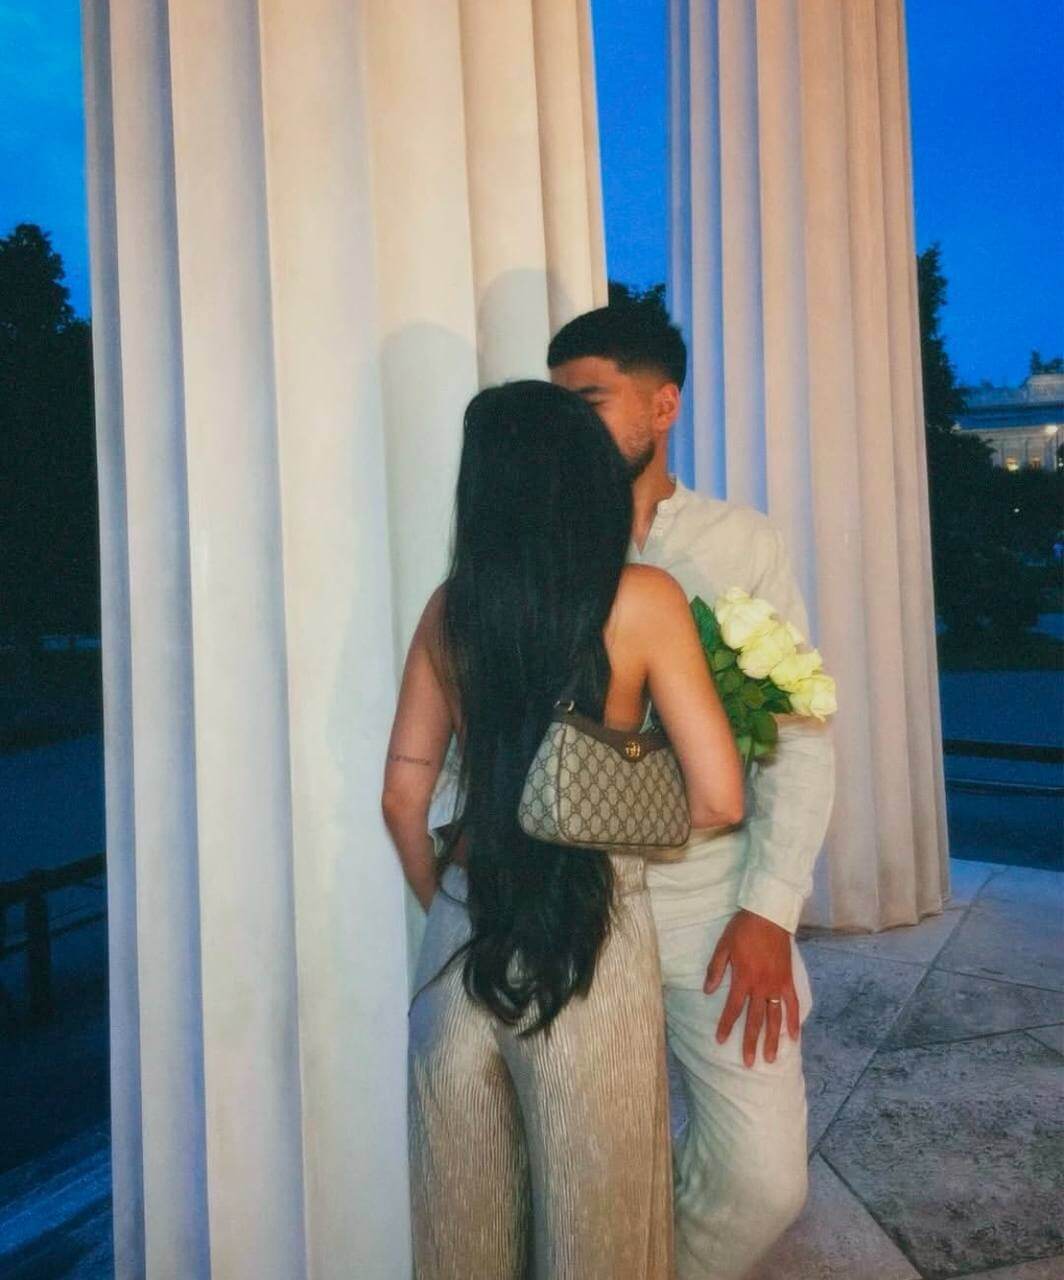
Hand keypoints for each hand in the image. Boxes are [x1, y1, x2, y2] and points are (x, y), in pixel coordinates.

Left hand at [704, 909, 799, 1066]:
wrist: (768, 915)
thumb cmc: (743, 929)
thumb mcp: (723, 946)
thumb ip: (715, 969)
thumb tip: (707, 991)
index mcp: (742, 978)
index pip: (733, 1009)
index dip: (727, 1026)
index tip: (721, 1042)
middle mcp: (760, 985)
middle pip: (755, 1020)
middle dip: (751, 1042)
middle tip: (748, 1063)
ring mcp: (776, 984)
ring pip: (775, 1017)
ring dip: (773, 1039)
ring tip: (771, 1059)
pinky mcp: (788, 980)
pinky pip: (793, 1004)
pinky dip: (795, 1021)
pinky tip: (794, 1037)